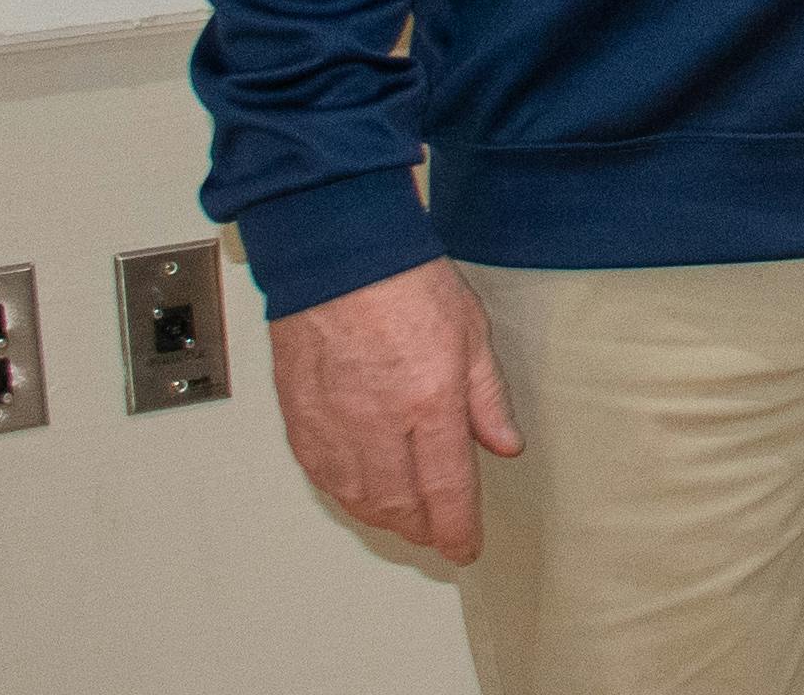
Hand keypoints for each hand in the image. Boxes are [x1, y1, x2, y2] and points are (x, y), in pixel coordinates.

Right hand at [269, 258, 519, 563]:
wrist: (339, 255)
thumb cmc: (405, 281)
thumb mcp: (472, 334)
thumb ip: (488, 398)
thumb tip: (504, 445)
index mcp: (428, 401)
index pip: (447, 489)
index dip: (457, 529)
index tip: (464, 547)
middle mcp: (377, 422)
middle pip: (399, 504)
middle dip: (422, 530)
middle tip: (438, 535)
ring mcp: (333, 422)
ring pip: (357, 497)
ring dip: (383, 518)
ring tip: (405, 520)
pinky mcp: (299, 415)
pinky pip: (321, 474)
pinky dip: (344, 494)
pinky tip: (358, 493)